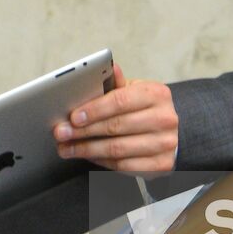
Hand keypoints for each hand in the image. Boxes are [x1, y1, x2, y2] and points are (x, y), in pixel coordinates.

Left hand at [52, 64, 178, 171]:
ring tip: (68, 148)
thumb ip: (116, 83)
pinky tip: (87, 155)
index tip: (72, 117)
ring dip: (87, 149)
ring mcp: (165, 144)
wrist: (170, 131)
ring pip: (117, 149)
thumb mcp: (134, 91)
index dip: (94, 110)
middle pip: (116, 127)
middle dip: (83, 131)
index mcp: (156, 94)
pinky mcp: (161, 165)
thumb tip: (109, 67)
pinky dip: (101, 161)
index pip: (120, 101)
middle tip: (61, 133)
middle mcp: (165, 118)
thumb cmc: (145, 108)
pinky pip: (123, 166)